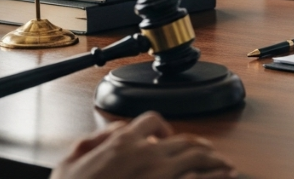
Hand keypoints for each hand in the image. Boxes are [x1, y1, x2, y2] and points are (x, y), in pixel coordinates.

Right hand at [51, 113, 235, 178]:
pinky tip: (226, 175)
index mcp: (122, 143)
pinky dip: (215, 176)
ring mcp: (161, 175)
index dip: (162, 128)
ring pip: (199, 157)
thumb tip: (113, 133)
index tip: (167, 137)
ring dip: (215, 159)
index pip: (152, 121)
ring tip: (225, 164)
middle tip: (208, 152)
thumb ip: (91, 142)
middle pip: (185, 140)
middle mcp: (147, 155)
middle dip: (200, 145)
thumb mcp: (68, 163)